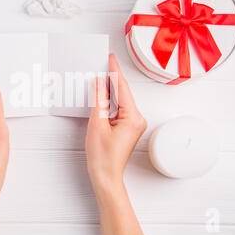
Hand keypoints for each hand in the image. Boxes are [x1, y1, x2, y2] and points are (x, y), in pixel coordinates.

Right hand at [86, 53, 145, 189]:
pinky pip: (120, 108)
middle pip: (123, 93)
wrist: (105, 176)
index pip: (122, 88)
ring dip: (110, 90)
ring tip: (100, 77)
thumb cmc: (102, 157)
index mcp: (132, 117)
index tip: (111, 58)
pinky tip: (103, 94)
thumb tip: (99, 82)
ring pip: (121, 100)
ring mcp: (134, 124)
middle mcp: (137, 119)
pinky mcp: (128, 127)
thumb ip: (99, 100)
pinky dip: (111, 101)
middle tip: (103, 63)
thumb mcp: (97, 124)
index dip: (115, 71)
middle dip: (112, 78)